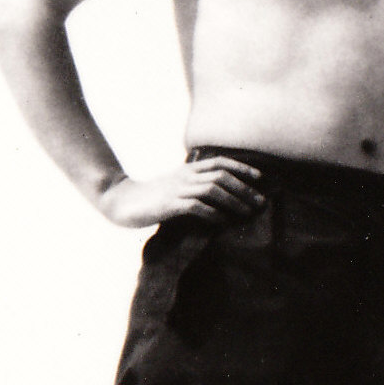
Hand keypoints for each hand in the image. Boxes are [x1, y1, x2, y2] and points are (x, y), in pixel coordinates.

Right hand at [98, 155, 265, 228]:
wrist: (122, 201)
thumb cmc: (154, 196)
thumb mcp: (177, 185)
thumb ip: (197, 185)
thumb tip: (224, 194)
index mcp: (188, 170)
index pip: (220, 162)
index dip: (242, 168)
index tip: (260, 178)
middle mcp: (185, 176)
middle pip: (221, 176)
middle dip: (244, 188)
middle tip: (260, 202)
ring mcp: (177, 190)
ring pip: (212, 189)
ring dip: (234, 201)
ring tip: (248, 213)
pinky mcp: (169, 205)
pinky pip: (197, 206)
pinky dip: (214, 213)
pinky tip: (224, 221)